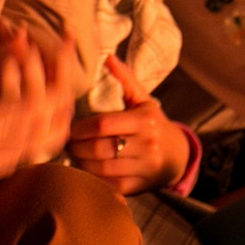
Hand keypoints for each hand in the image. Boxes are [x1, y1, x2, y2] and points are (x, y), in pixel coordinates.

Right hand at [0, 29, 74, 194]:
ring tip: (61, 109)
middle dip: (60, 109)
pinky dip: (29, 145)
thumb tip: (23, 40)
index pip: (32, 106)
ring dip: (49, 129)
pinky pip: (14, 163)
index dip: (55, 87)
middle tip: (70, 92)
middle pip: (40, 131)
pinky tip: (38, 132)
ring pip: (33, 150)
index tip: (65, 73)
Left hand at [69, 54, 189, 194]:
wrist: (178, 156)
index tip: (70, 127)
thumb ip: (125, 78)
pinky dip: (93, 179)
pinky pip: (109, 185)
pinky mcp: (139, 187)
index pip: (103, 125)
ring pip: (101, 169)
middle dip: (76, 147)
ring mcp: (144, 168)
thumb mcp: (143, 99)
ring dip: (81, 163)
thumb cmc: (153, 123)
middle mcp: (147, 145)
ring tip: (73, 155)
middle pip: (99, 149)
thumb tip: (107, 57)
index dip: (80, 128)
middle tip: (66, 143)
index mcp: (145, 121)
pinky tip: (85, 170)